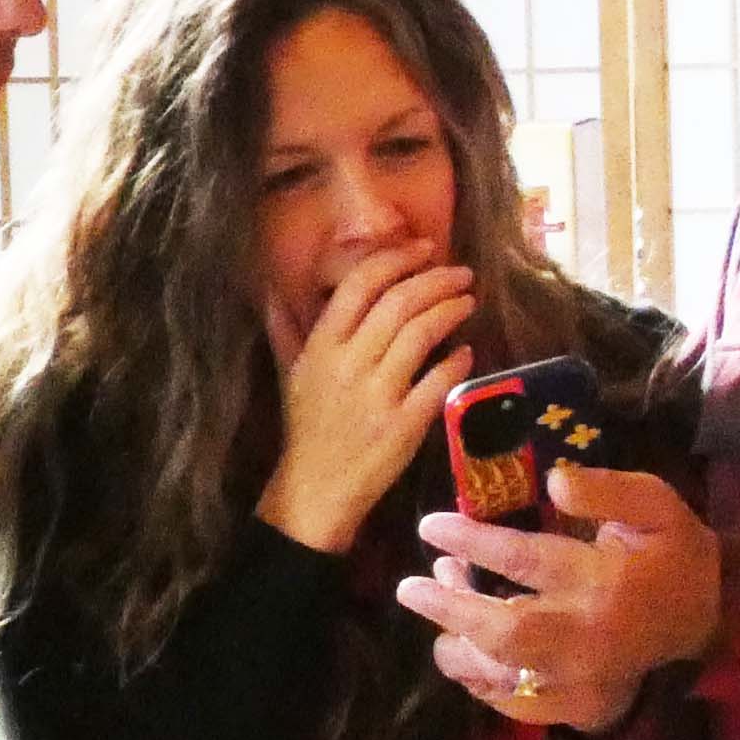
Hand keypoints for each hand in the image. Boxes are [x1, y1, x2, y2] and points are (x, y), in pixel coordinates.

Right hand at [256, 250, 474, 552]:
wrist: (314, 490)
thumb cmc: (307, 429)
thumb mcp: (291, 373)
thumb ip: (287, 328)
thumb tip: (272, 289)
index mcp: (322, 345)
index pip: (361, 283)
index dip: (397, 258)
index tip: (424, 248)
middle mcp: (349, 363)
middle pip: (399, 302)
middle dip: (436, 280)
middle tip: (461, 273)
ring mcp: (378, 395)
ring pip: (421, 334)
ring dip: (451, 310)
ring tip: (468, 301)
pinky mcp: (403, 426)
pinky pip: (436, 382)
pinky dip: (456, 361)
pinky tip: (467, 351)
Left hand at [397, 463, 720, 731]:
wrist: (706, 618)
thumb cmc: (674, 553)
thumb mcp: (658, 504)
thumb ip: (608, 490)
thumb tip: (552, 482)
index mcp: (605, 581)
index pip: (525, 560)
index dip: (471, 542)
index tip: (431, 527)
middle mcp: (586, 636)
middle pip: (503, 631)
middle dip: (448, 608)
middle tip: (410, 586)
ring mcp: (579, 679)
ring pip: (501, 673)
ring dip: (458, 645)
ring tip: (437, 605)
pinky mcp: (575, 704)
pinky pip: (512, 702)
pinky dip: (478, 680)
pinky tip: (462, 649)